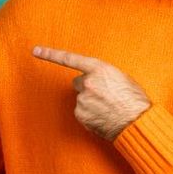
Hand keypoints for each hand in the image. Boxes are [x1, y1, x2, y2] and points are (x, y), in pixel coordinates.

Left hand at [32, 45, 151, 140]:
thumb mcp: (122, 78)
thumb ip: (104, 75)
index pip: (70, 59)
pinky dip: (90, 114)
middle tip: (104, 95)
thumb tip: (97, 80)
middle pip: (78, 82)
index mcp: (99, 69)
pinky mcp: (80, 114)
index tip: (35, 51)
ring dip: (91, 102)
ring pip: (81, 99)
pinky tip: (103, 116)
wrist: (136, 122)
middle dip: (88, 87)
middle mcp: (87, 82)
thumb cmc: (134, 99)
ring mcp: (82, 99)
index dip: (51, 54)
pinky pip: (82, 112)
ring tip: (108, 108)